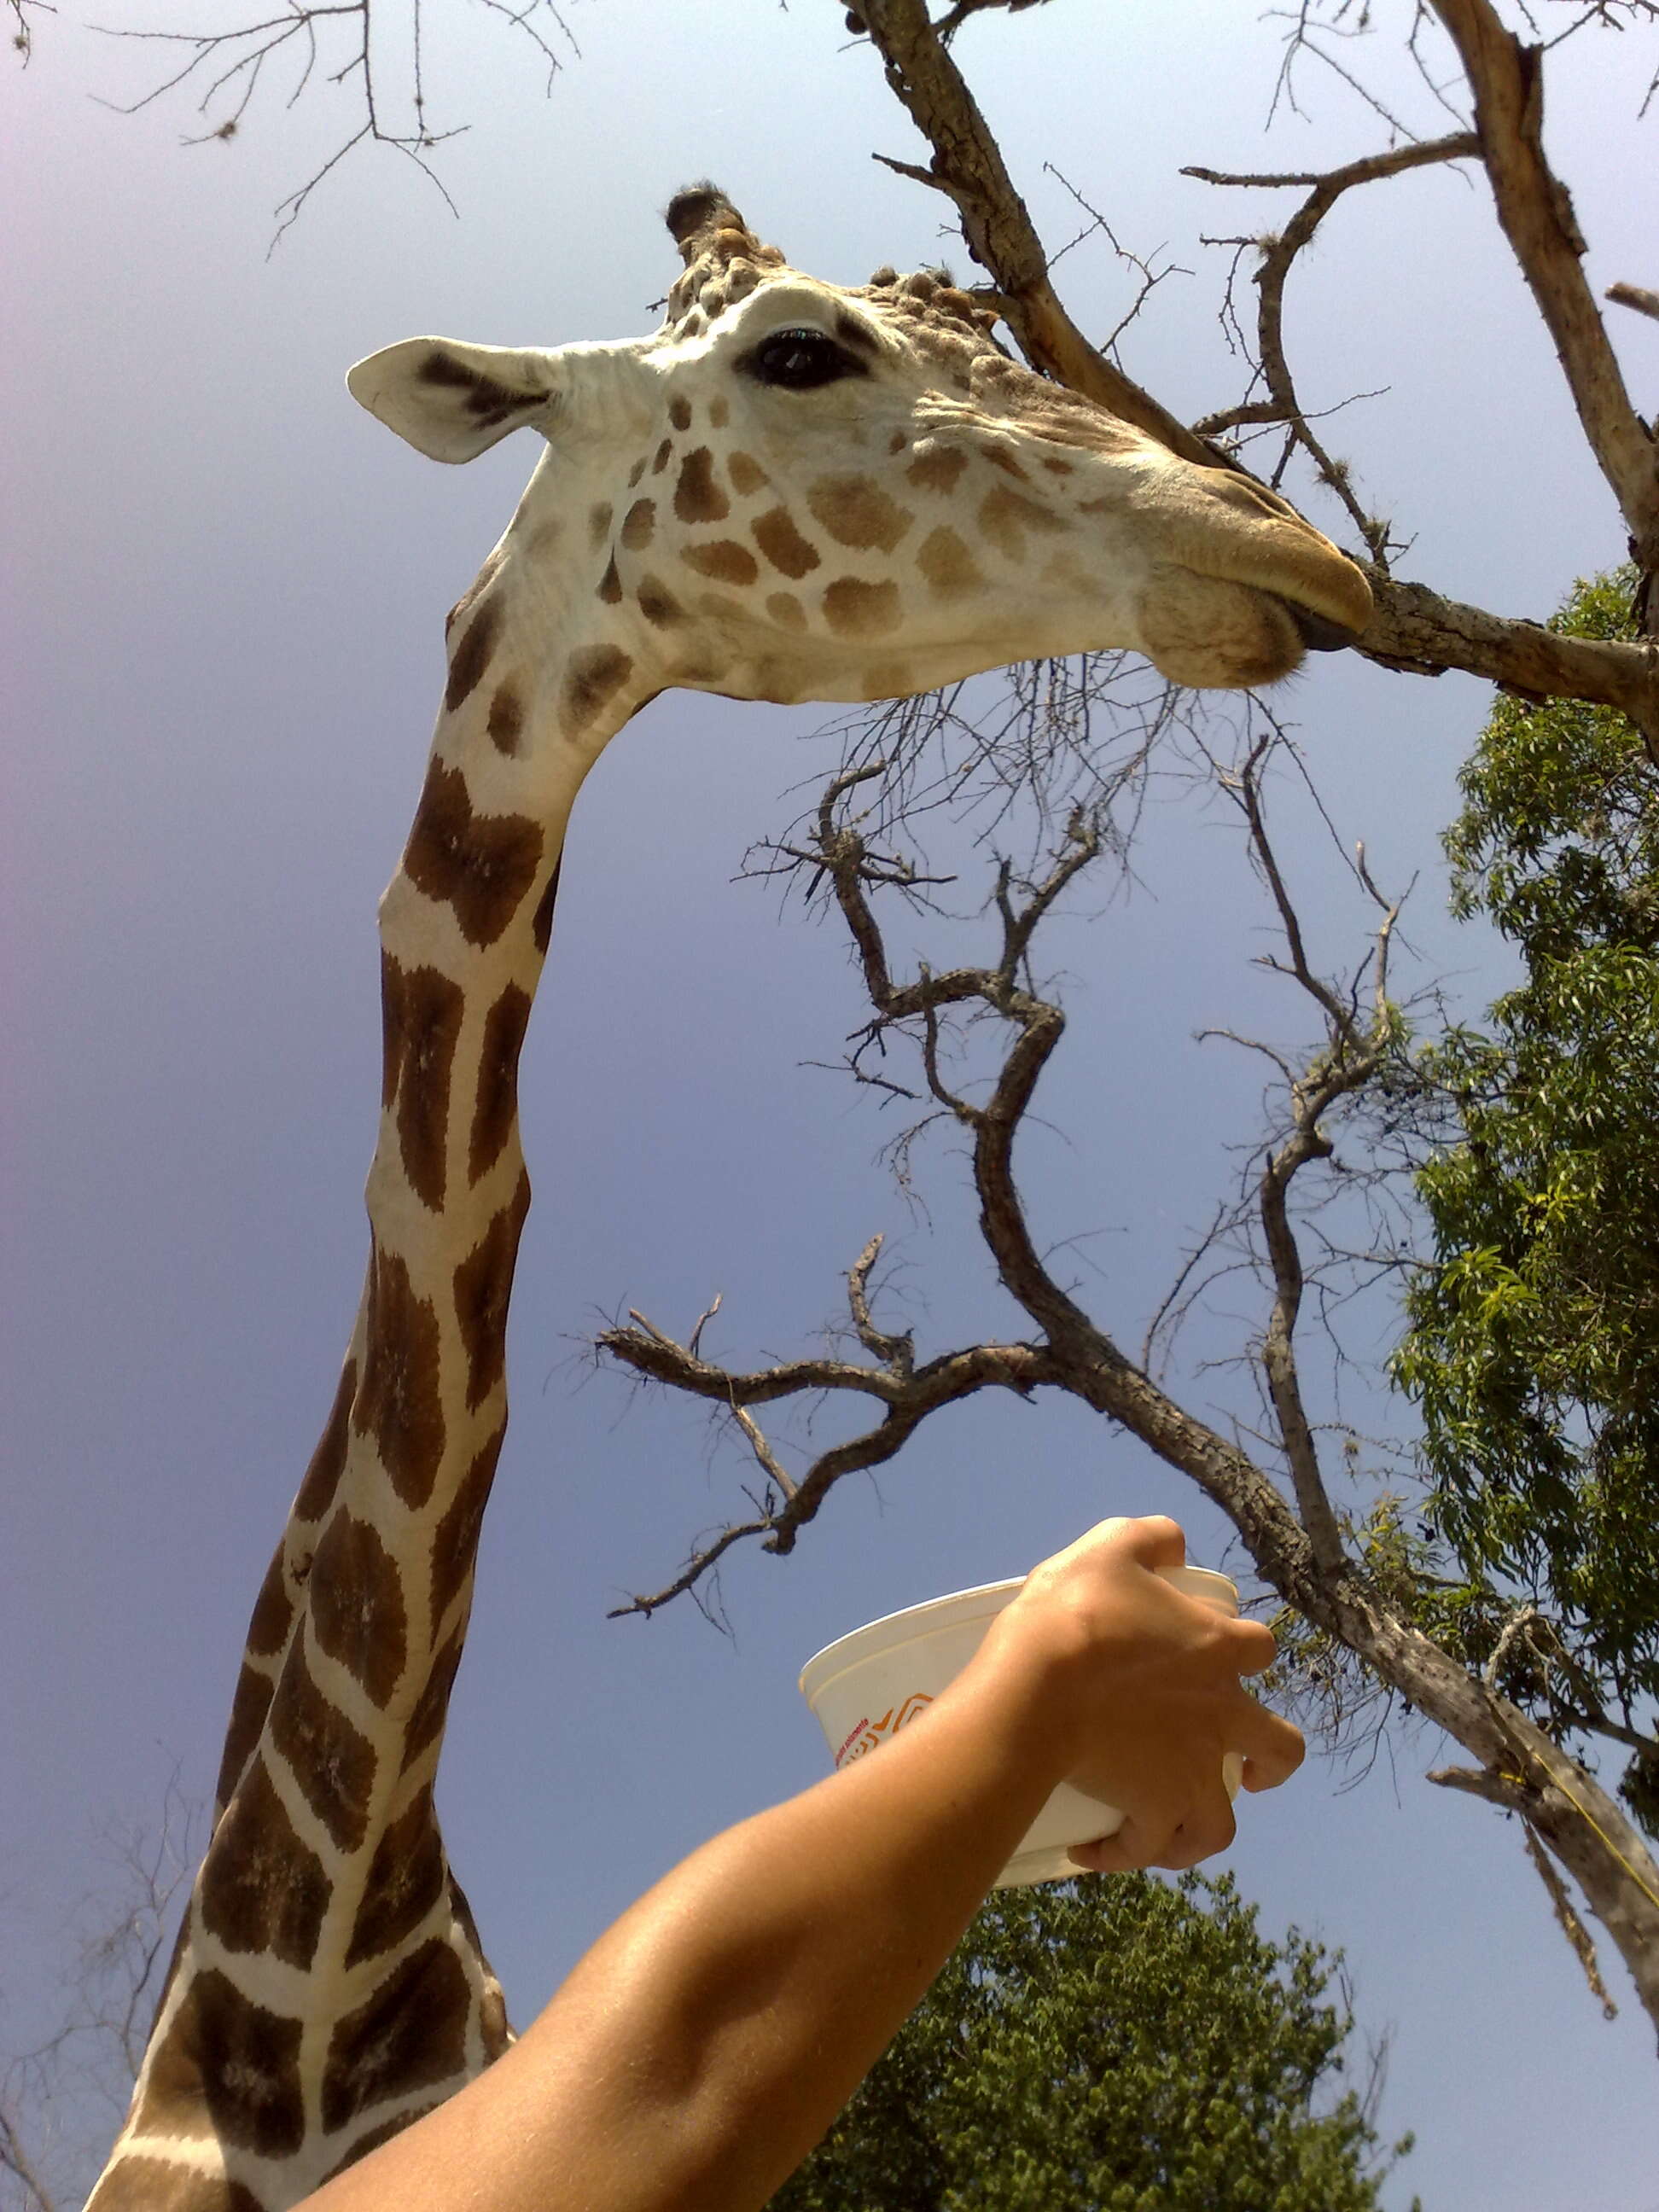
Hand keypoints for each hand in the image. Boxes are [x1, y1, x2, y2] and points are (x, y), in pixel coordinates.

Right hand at [976, 1515, 1303, 1873]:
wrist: (1038, 1689)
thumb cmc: (1073, 1615)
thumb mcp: (1110, 1548)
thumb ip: (1150, 1538)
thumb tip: (1177, 1548)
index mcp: (1218, 1648)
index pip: (1262, 1649)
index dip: (1246, 1652)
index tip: (1210, 1658)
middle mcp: (1221, 1715)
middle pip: (1281, 1748)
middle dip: (1271, 1763)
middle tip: (1245, 1770)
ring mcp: (1194, 1770)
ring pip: (1222, 1822)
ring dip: (1199, 1827)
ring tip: (1170, 1828)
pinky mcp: (1157, 1810)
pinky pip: (1150, 1846)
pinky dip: (1124, 1854)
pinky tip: (1089, 1850)